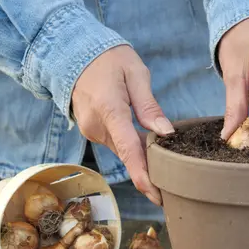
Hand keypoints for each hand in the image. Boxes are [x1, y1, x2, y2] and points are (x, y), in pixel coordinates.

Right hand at [71, 45, 173, 205]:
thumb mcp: (135, 72)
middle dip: (149, 169)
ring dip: (141, 156)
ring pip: (122, 151)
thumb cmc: (108, 58)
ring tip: (165, 161)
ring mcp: (90, 130)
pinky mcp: (91, 130)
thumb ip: (149, 105)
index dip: (144, 177)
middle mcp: (96, 126)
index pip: (129, 151)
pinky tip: (146, 145)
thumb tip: (166, 133)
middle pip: (128, 155)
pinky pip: (115, 143)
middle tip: (174, 181)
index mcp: (109, 110)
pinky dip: (130, 146)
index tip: (157, 196)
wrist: (73, 52)